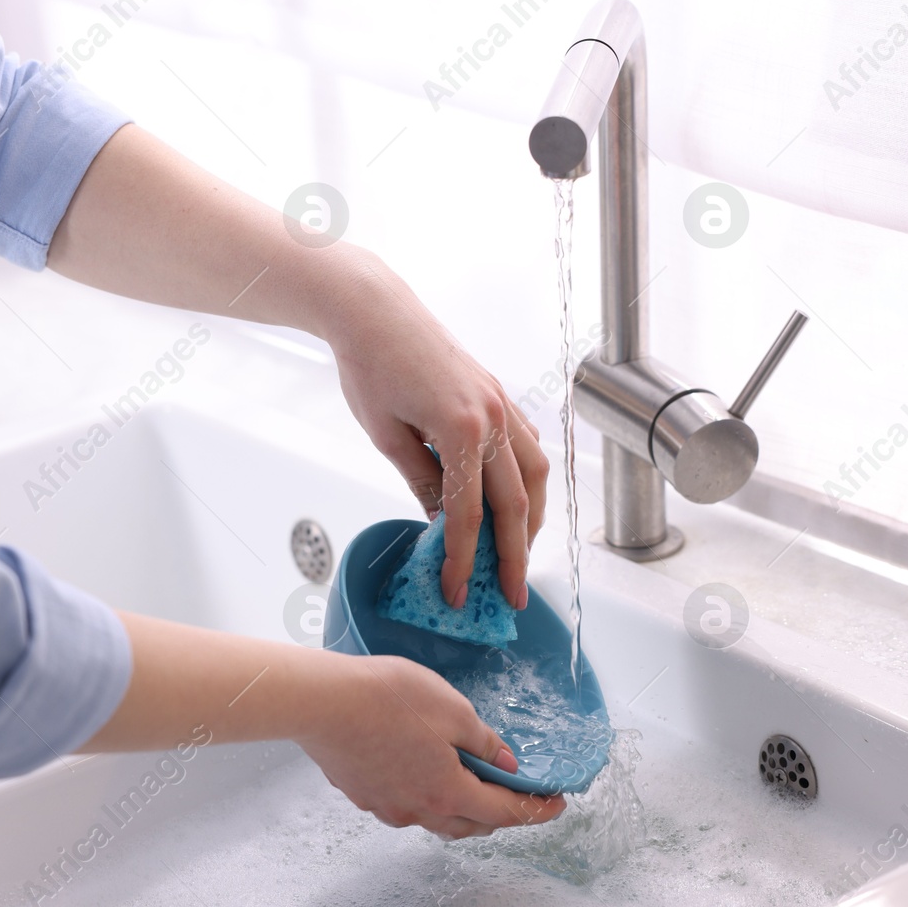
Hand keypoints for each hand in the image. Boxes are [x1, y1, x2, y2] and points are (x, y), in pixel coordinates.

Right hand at [297, 654, 566, 837]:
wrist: (322, 702)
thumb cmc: (387, 698)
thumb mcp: (453, 709)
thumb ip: (484, 740)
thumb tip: (506, 763)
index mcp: (448, 792)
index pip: (505, 812)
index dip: (536, 810)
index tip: (556, 805)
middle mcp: (418, 810)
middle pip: (472, 823)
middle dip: (500, 812)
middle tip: (519, 792)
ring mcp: (388, 806)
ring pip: (437, 817)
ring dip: (462, 806)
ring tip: (474, 780)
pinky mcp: (364, 794)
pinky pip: (407, 804)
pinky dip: (428, 794)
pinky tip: (425, 768)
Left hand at [323, 251, 547, 609]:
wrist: (375, 310)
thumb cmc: (369, 367)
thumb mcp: (387, 436)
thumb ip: (422, 482)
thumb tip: (444, 524)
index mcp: (462, 430)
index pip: (470, 514)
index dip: (466, 561)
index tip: (460, 594)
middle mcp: (494, 417)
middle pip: (517, 502)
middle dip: (516, 556)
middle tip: (514, 597)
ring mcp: (503, 403)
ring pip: (537, 474)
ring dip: (533, 519)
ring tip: (520, 555)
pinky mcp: (500, 395)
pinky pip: (529, 447)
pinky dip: (529, 482)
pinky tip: (517, 504)